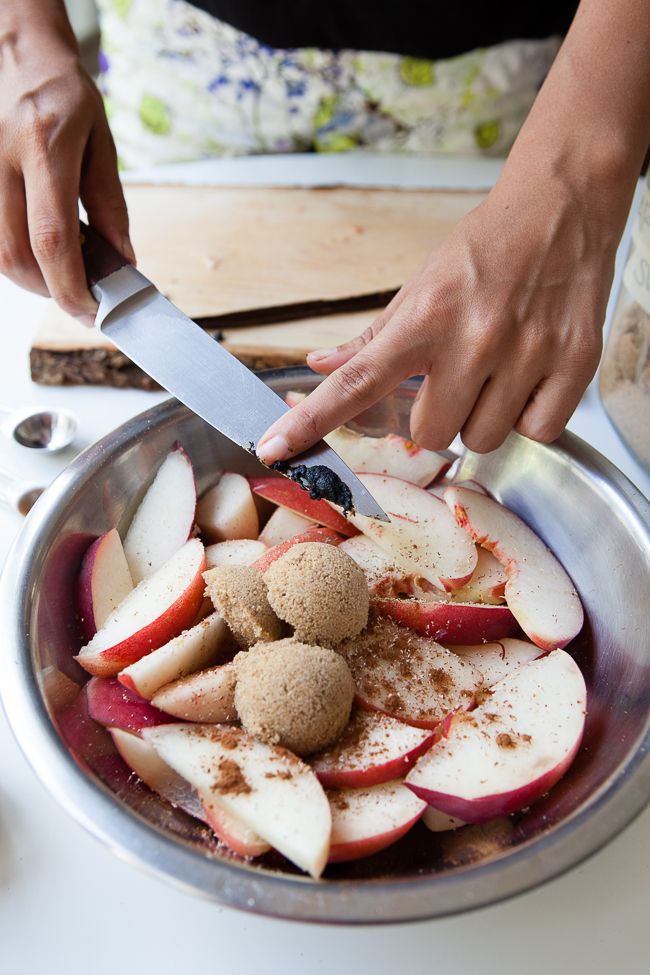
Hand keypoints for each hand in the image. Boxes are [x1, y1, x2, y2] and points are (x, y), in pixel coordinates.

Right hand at [0, 1, 133, 323]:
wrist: (19, 56)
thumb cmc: (65, 97)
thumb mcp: (102, 145)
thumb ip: (111, 205)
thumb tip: (122, 260)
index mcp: (44, 148)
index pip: (52, 238)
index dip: (69, 286)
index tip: (91, 310)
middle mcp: (2, 159)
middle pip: (15, 254)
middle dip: (49, 290)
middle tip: (80, 298)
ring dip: (31, 278)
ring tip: (61, 274)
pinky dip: (16, 256)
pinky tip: (38, 251)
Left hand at [257, 0, 649, 461]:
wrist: (562, 205)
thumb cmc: (486, 248)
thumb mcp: (420, 285)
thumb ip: (372, 338)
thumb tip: (318, 363)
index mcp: (425, 317)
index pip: (356, 381)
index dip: (311, 421)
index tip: (273, 447)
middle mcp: (473, 338)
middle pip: (431, 434)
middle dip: (438, 417)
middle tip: (455, 380)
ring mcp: (527, 352)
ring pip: (484, 440)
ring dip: (484, 418)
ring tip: (497, 373)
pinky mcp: (574, 362)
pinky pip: (538, 432)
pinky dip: (531, 418)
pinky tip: (530, 380)